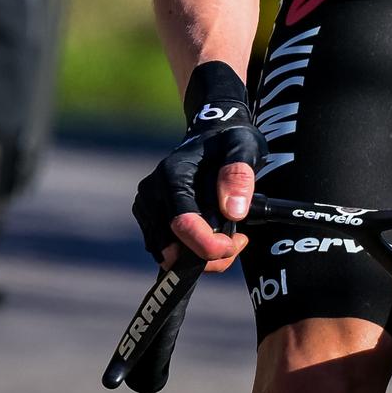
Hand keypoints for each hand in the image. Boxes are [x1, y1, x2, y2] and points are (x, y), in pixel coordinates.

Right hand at [131, 61, 264, 273]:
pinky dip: (193, 253)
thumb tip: (234, 212)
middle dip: (210, 255)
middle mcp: (152, 192)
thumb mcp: (244, 146)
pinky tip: (216, 236)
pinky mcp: (149, 219)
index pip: (182, 224)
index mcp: (172, 175)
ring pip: (169, 255)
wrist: (211, 136)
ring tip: (232, 235)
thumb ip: (239, 175)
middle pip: (173, 248)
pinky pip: (168, 251)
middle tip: (240, 240)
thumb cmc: (230, 141)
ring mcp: (147, 207)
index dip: (209, 245)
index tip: (237, 243)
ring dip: (203, 257)